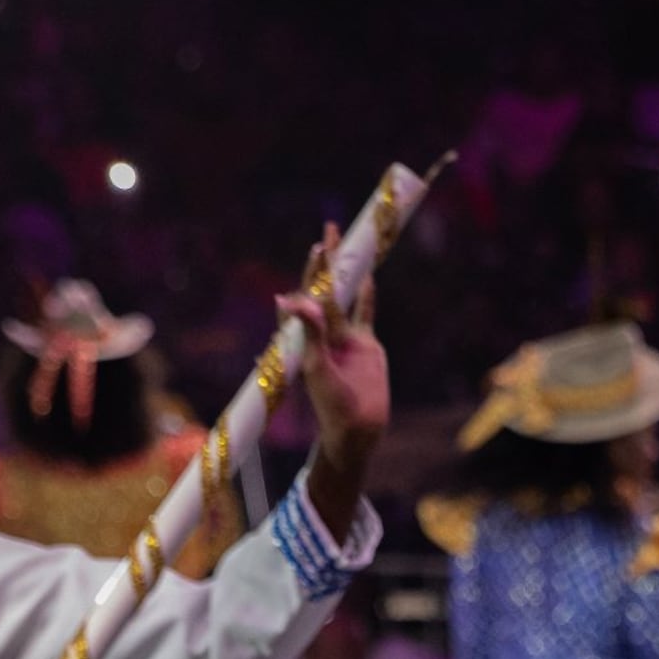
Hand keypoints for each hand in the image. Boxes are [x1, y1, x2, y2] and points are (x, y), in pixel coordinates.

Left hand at [280, 228, 387, 539]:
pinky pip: (365, 312)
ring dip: (344, 271)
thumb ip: (309, 332)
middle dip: (326, 262)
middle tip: (328, 231)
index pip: (307, 297)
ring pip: (345, 296)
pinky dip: (366, 295)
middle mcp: (323, 332)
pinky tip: (367, 274)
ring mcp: (345, 336)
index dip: (311, 274)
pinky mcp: (365, 344)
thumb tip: (291, 299)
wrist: (357, 427)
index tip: (316, 250)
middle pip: (325, 289)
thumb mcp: (318, 367)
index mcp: (307, 337)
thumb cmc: (331, 404)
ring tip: (345, 244)